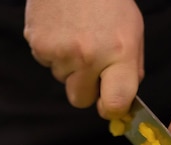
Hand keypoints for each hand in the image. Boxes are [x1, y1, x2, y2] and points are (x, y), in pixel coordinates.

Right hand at [24, 0, 144, 118]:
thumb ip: (130, 69)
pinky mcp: (37, 45)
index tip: (110, 103)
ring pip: (63, 80)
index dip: (112, 108)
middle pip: (82, 100)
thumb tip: (121, 103)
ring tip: (76, 34)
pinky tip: (61, 30)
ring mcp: (60, 52)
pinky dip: (53, 52)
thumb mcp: (132, 32)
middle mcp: (89, 57)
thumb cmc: (107, 1)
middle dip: (86, 87)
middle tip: (91, 60)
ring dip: (69, 66)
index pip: (115, 103)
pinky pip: (47, 63)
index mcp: (120, 53)